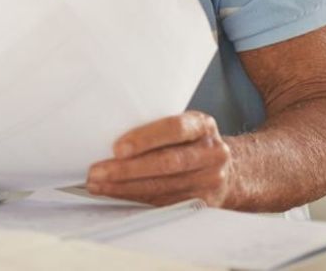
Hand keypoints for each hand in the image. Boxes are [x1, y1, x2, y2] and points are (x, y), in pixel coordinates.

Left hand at [86, 111, 233, 206]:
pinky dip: (136, 198)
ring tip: (98, 185)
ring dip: (125, 188)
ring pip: (162, 187)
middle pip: (166, 163)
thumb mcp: (183, 123)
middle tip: (97, 172)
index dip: (145, 138)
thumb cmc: (191, 141)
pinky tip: (116, 194)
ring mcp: (210, 180)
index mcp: (203, 126)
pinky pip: (164, 202)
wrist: (229, 168)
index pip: (175, 129)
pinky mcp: (203, 203)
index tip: (117, 148)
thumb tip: (106, 129)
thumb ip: (156, 124)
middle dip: (127, 170)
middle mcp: (211, 153)